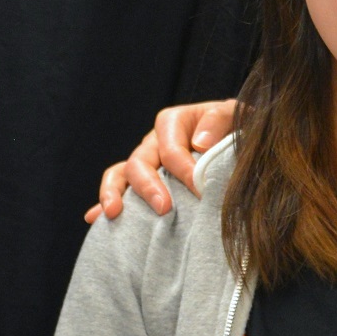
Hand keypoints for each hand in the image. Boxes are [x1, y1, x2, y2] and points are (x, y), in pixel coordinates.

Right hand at [86, 100, 238, 223]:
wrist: (240, 142)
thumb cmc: (239, 129)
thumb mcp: (236, 116)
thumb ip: (219, 121)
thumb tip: (199, 143)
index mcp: (174, 122)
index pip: (170, 147)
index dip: (183, 169)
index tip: (201, 190)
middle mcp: (154, 142)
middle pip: (140, 161)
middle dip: (149, 186)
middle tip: (165, 208)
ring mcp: (146, 163)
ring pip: (121, 174)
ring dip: (114, 193)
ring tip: (115, 212)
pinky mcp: (143, 183)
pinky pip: (118, 191)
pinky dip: (104, 204)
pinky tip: (95, 219)